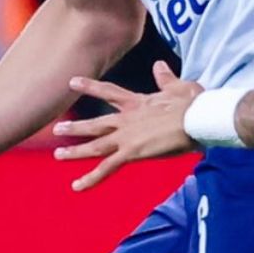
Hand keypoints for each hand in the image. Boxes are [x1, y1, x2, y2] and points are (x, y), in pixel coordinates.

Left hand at [52, 61, 202, 190]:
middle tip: (57, 129)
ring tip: (58, 155)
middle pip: (96, 124)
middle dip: (76, 127)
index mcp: (138, 103)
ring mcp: (127, 137)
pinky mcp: (131, 152)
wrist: (196, 118)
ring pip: (94, 145)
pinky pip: (107, 168)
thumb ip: (165, 78)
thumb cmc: (193, 104)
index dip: (90, 87)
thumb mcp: (178, 87)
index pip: (108, 92)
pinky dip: (90, 178)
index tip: (72, 82)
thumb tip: (159, 65)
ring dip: (75, 151)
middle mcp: (127, 120)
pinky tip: (76, 187)